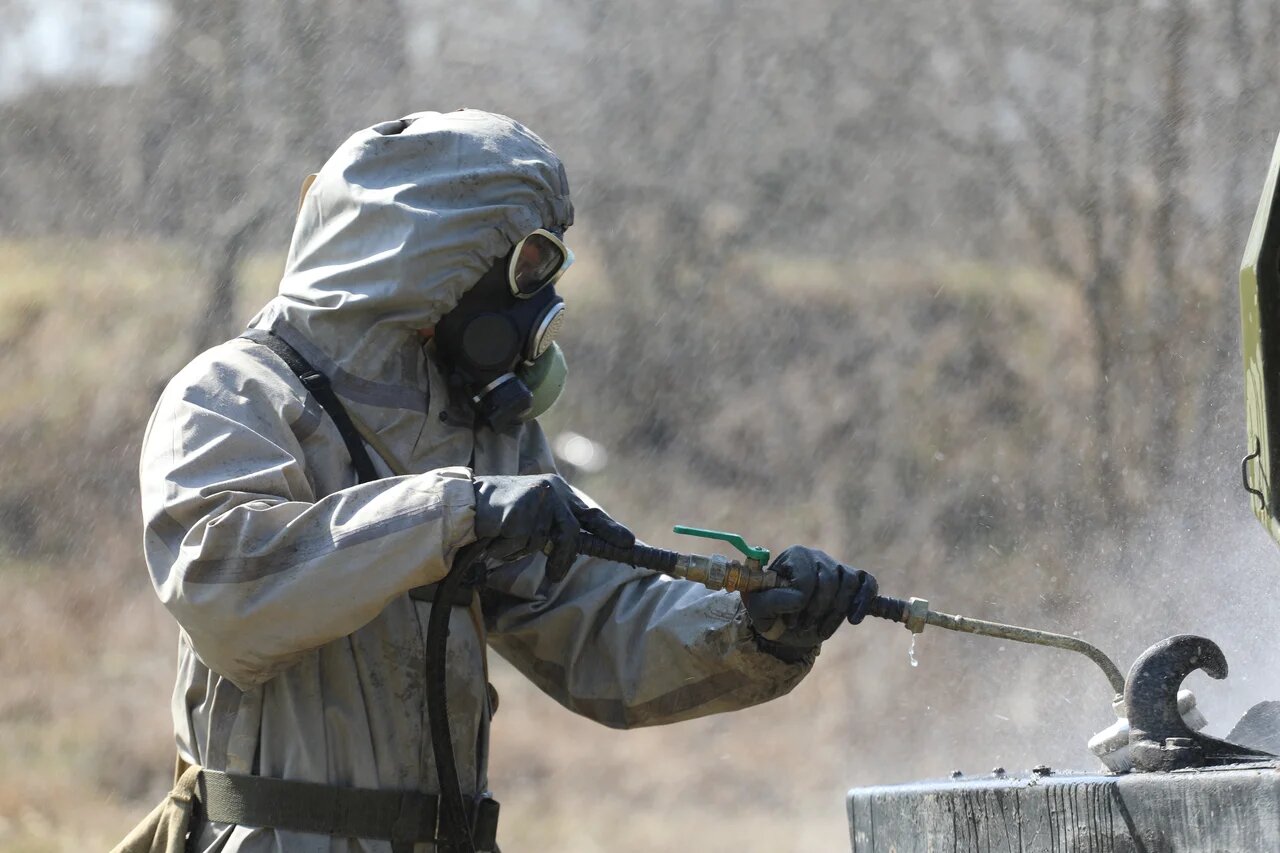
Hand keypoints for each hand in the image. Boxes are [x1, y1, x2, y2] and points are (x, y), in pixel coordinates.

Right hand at [473, 474, 634, 580]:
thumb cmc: (504, 513)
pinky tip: (498, 536)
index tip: (628, 543)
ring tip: (508, 541)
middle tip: (556, 574)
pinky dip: (509, 548)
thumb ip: (558, 524)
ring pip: (543, 543)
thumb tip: (582, 543)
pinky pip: (522, 543)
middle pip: (571, 532)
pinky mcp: (520, 512)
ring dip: (524, 550)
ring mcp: (536, 500)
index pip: (591, 513)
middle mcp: (552, 491)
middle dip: (563, 558)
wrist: (468, 503)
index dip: (610, 530)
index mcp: (559, 490)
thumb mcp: (538, 513)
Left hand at [744, 546, 877, 661]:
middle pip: (829, 581)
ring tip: (821, 631)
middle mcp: (816, 556)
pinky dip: (864, 601)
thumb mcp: (758, 609)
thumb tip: (798, 598)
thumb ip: (770, 600)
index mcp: (793, 556)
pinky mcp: (853, 578)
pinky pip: (867, 583)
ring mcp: (836, 566)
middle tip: (803, 627)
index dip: (800, 605)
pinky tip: (853, 620)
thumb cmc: (769, 612)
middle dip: (817, 611)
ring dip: (836, 613)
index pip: (807, 580)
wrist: (784, 623)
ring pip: (848, 584)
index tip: (790, 622)